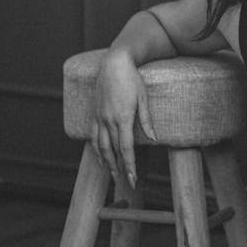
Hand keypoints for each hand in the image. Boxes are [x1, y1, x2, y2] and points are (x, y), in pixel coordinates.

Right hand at [90, 50, 155, 186]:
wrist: (113, 63)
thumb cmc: (132, 78)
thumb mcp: (143, 98)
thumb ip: (146, 120)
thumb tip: (153, 138)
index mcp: (123, 118)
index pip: (126, 148)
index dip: (129, 166)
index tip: (132, 179)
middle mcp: (108, 120)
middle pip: (113, 151)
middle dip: (119, 168)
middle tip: (125, 183)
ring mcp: (99, 117)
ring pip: (100, 146)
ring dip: (106, 162)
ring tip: (112, 174)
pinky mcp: (94, 113)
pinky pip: (93, 136)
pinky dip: (95, 149)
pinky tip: (100, 157)